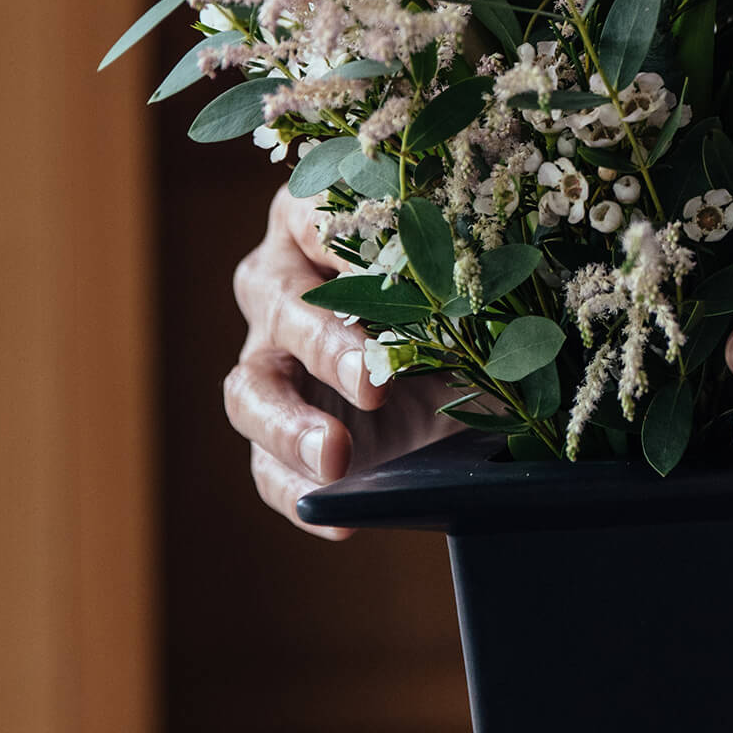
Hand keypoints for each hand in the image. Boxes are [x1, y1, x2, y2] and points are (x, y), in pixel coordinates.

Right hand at [225, 186, 454, 538]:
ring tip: (335, 456)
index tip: (388, 266)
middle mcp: (281, 285)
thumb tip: (481, 280)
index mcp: (320, 226)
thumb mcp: (474, 285)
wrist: (477, 380)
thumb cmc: (465, 305)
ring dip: (290, 424)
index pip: (313, 217)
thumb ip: (464, 272)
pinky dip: (298, 493)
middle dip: (327, 342)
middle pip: (280, 304)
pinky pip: (266, 469)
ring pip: (251, 389)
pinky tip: (337, 515)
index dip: (343, 240)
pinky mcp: (276, 437)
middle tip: (375, 380)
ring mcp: (269, 362)